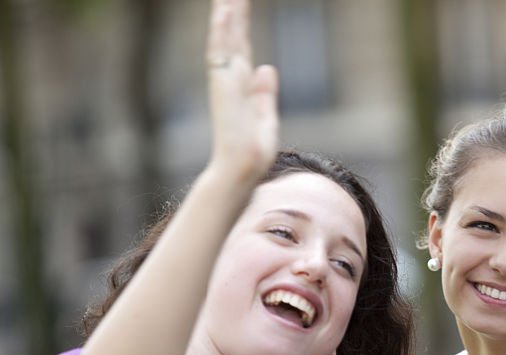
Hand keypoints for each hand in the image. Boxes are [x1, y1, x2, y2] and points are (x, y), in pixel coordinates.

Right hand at [205, 0, 277, 181]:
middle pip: (232, 37)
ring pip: (225, 39)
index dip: (241, 25)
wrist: (242, 170)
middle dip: (232, 12)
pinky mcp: (224, 87)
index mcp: (243, 87)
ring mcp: (226, 81)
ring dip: (225, 14)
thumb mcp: (266, 118)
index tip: (239, 1)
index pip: (242, 48)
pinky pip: (221, 54)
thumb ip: (265, 93)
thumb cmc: (254, 152)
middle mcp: (232, 80)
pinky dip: (222, 32)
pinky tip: (223, 11)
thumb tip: (268, 68)